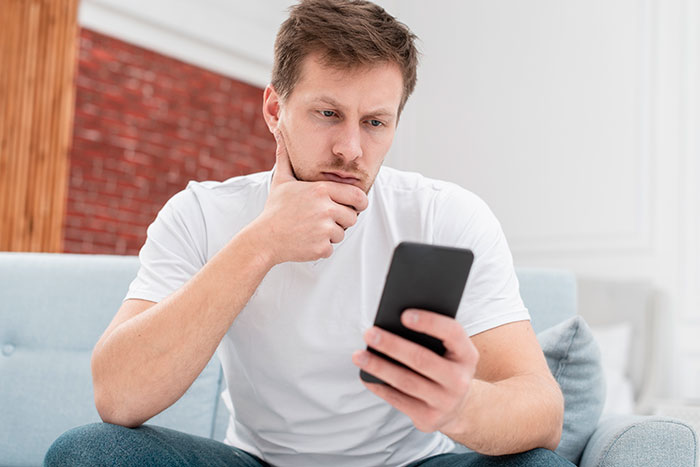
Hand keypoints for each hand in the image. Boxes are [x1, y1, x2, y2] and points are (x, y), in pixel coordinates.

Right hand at [254, 129, 368, 263]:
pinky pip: (331, 247)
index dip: (358, 202)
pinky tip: (306, 240)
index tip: (354, 206)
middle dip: (343, 219)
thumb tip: (280, 133)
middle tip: (326, 219)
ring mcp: (324, 229)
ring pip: (342, 233)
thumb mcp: (281, 180)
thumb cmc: (275, 209)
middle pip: (352, 216)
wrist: (264, 238)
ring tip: (311, 229)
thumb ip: (286, 157)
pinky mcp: (321, 247)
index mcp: (321, 190)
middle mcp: (325, 208)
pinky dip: (321, 247)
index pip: (357, 196)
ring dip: (331, 234)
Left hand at [352, 309, 478, 433]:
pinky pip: (398, 400)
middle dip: (392, 345)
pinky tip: (365, 375)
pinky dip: (379, 386)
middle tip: (369, 333)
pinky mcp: (428, 419)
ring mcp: (445, 402)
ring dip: (379, 367)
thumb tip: (393, 323)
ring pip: (405, 381)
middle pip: (421, 359)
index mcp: (467, 355)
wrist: (459, 406)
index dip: (429, 322)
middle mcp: (460, 380)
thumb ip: (432, 336)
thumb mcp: (450, 351)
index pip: (452, 333)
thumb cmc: (446, 366)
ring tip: (359, 355)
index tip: (403, 314)